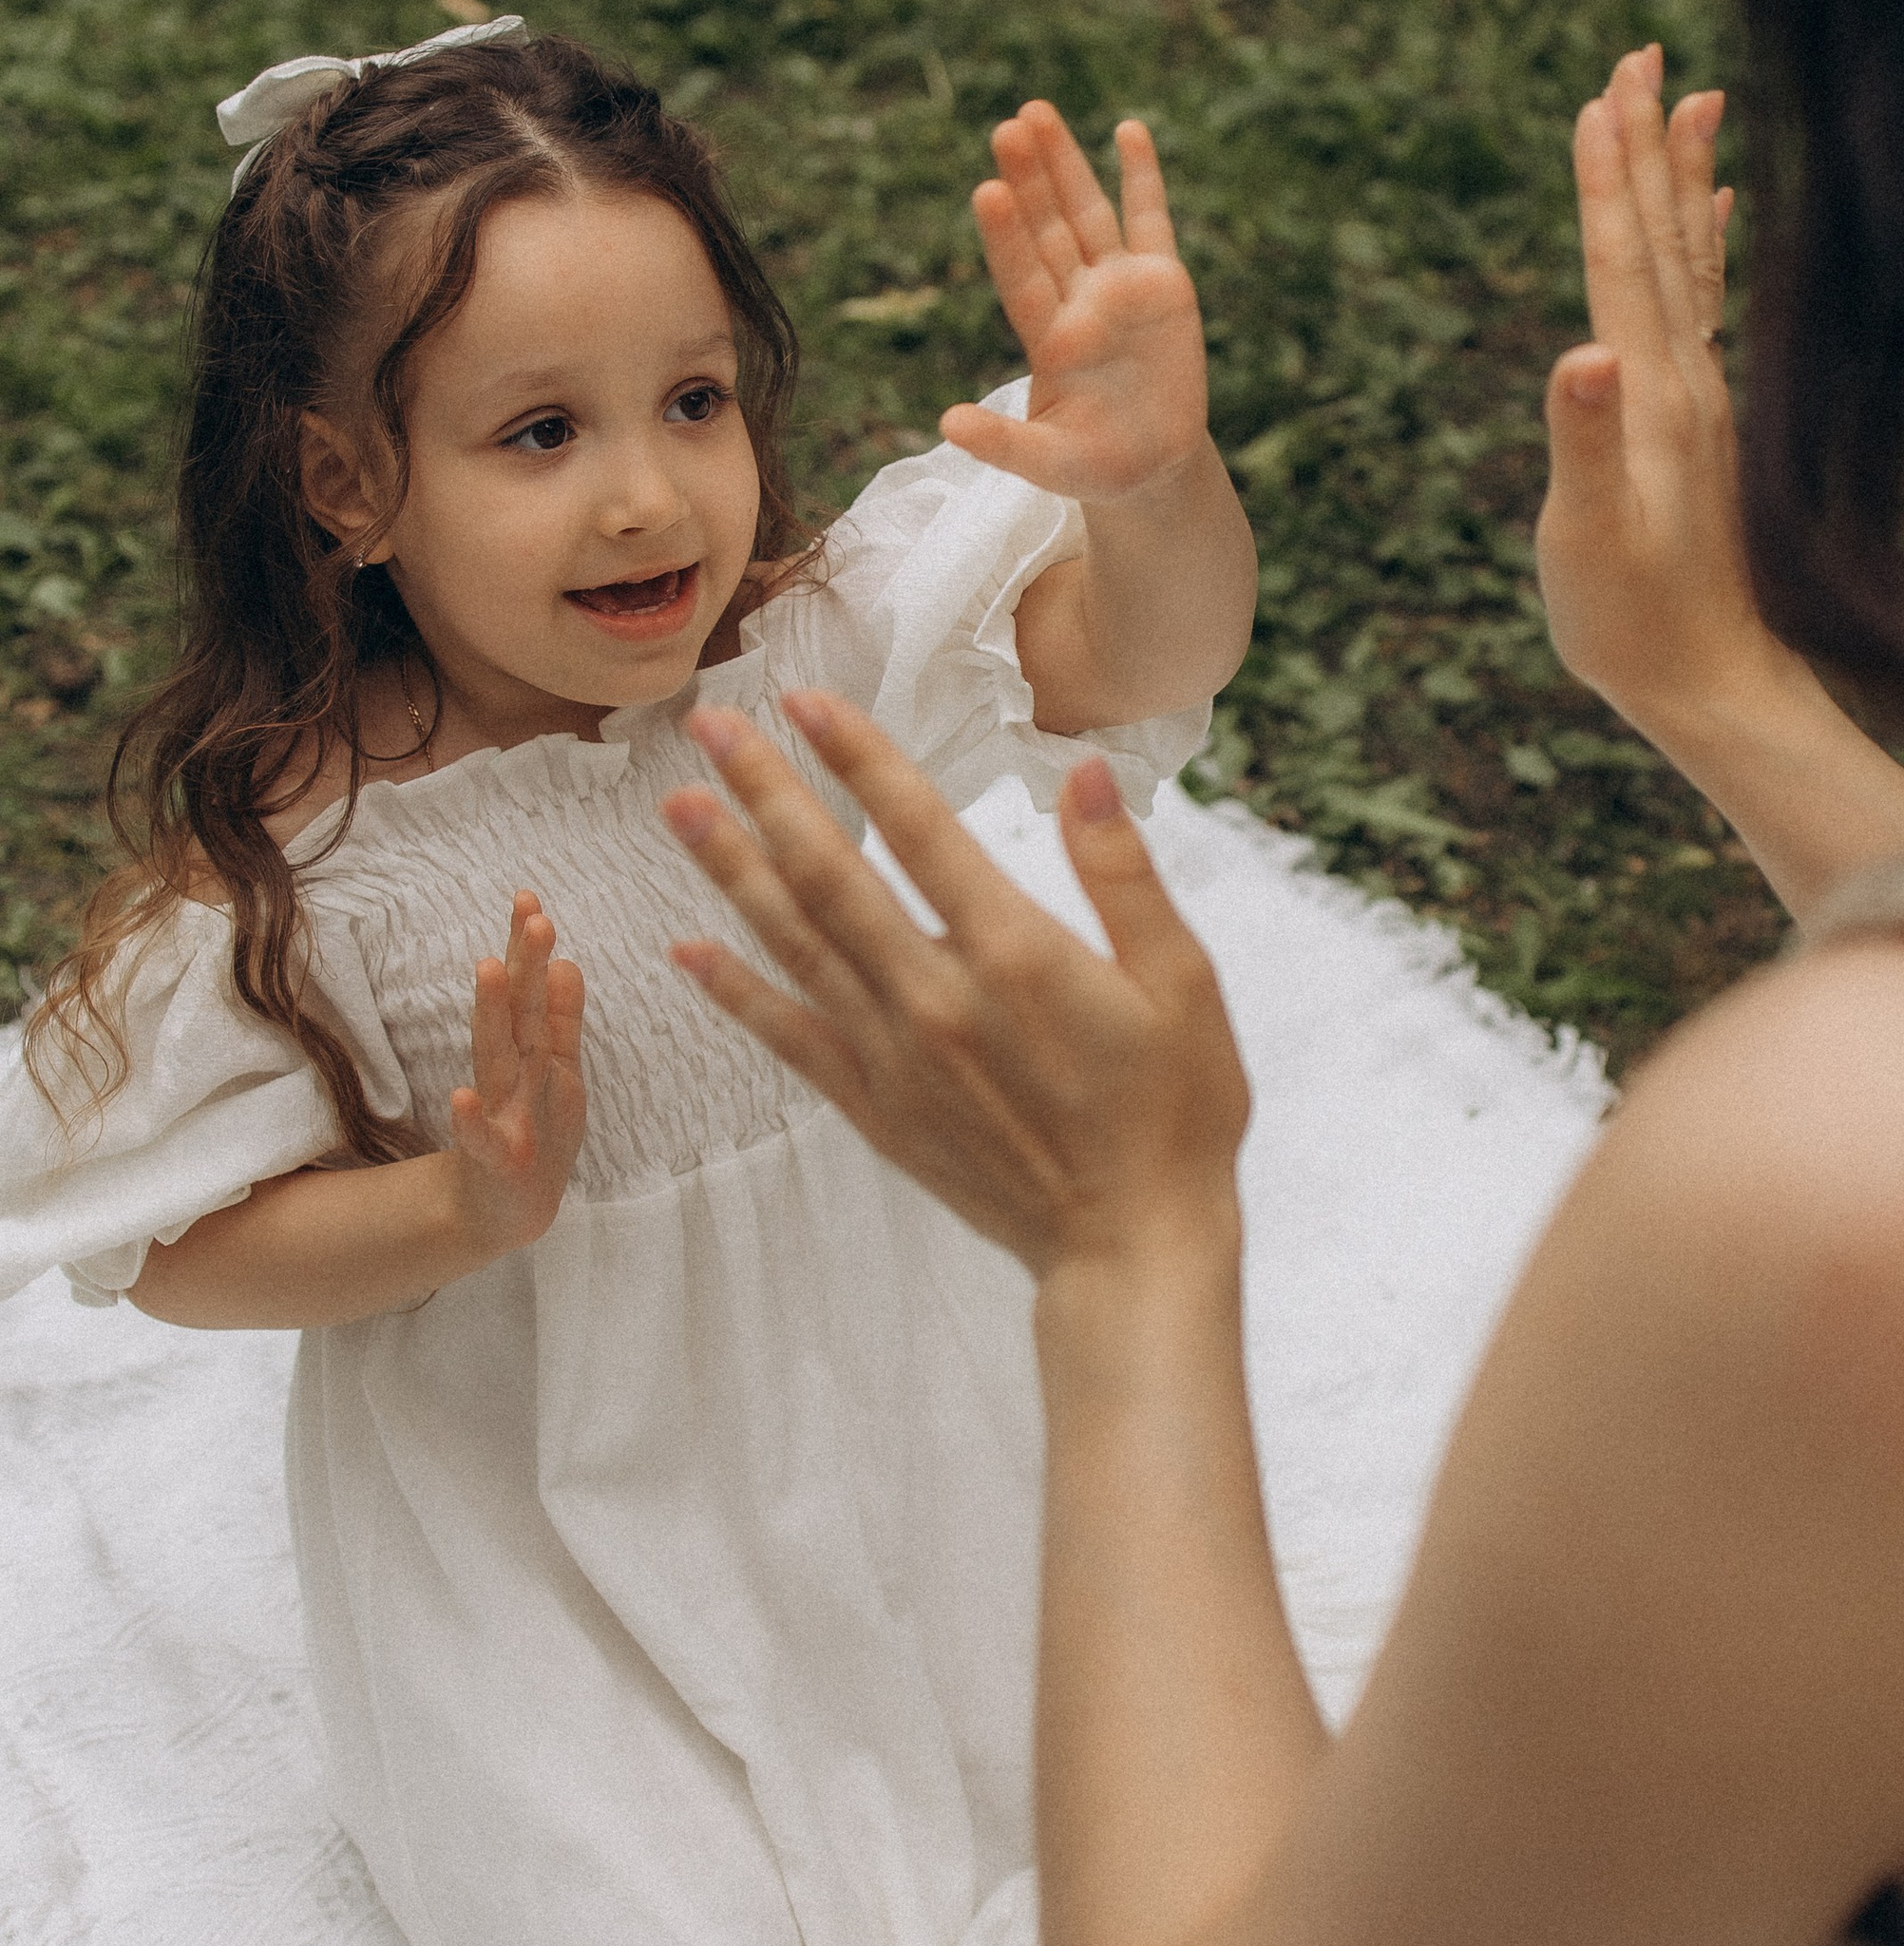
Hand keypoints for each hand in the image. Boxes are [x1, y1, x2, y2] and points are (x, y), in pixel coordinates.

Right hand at [446, 891, 587, 1257]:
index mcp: (530, 1055)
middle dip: (522, 963)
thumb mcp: (556, 1072)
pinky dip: (472, 1121)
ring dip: (494, 1015)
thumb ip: (559, 1021)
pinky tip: (462, 1098)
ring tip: (490, 967)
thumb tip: (565, 961)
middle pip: (515, 1012)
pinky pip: (482, 1139)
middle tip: (530, 911)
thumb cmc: (535, 1133)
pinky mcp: (496, 1161)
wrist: (507, 1212)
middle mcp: (510, 1076)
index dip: (529, 947)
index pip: (529, 991)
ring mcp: (501, 1116)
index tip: (530, 896)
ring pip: (498, 1059)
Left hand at [662, 696, 1248, 1287]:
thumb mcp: (1182, 981)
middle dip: (765, 792)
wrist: (1130, 1245)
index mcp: (1014, 952)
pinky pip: (789, 1037)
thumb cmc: (1175, 1112)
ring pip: (795, 943)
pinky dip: (735, 992)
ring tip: (678, 807)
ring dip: (732, 870)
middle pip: (829, 874)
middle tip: (708, 728)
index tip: (804, 700)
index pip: (916, 828)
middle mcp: (936, 997)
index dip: (856, 757)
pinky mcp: (876, 1108)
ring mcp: (895, 1055)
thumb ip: (1122, 871)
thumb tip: (1083, 771)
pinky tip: (687, 950)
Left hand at [939, 103, 1209, 505]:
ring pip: (1087, 213)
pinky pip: (1149, 221)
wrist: (1149, 467)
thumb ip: (1002, 444)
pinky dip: (1141, 177)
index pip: (1020, 275)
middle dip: (1029, 179)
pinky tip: (1127, 130)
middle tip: (1007, 126)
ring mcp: (1117, 287)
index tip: (987, 190)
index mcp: (1046, 338)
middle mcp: (1076, 301)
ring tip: (1036, 112)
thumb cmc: (1091, 467)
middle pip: (1047, 229)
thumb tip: (947, 424)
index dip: (1005, 235)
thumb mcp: (1046, 463)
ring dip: (1064, 164)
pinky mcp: (1161, 284)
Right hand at [1535, 46, 1781, 745]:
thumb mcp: (1587, 538)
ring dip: (1685, 177)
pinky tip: (1718, 216)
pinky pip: (1707, 303)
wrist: (1713, 681)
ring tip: (1695, 99)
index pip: (1621, 261)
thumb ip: (1584, 442)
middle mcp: (1686, 379)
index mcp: (1650, 395)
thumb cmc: (1633, 621)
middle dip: (1649, 143)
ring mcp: (1703, 397)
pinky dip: (1709, 245)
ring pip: (1692, 259)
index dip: (1607, 177)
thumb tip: (1582, 355)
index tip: (1603, 90)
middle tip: (1644, 51)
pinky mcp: (1707, 422)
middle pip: (1662, 236)